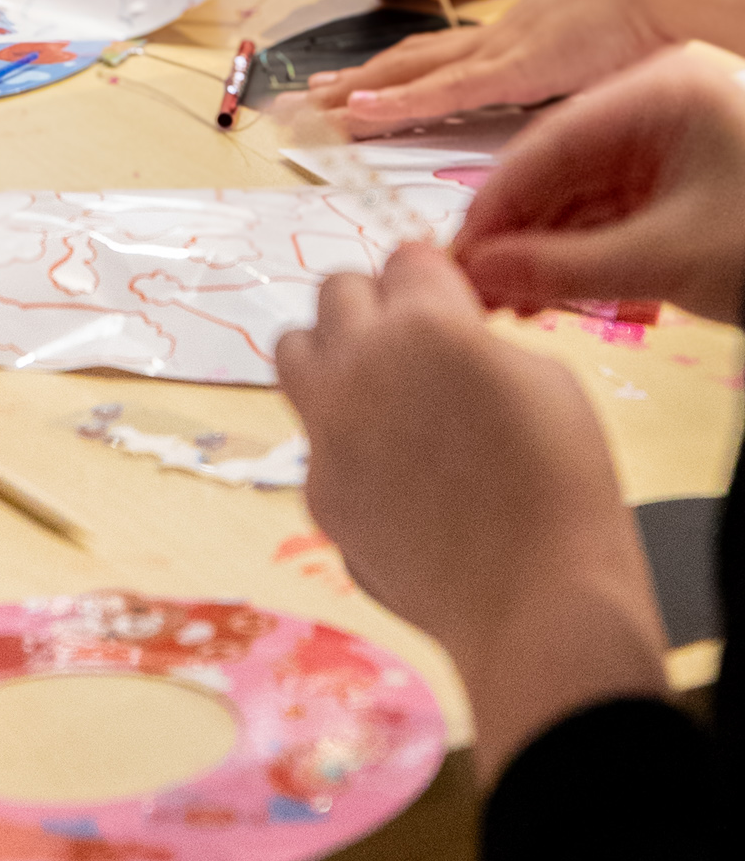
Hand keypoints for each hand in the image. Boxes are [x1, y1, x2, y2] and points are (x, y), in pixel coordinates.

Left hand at [276, 243, 666, 780]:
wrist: (537, 603)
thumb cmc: (565, 486)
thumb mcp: (548, 378)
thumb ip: (477, 338)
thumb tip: (445, 332)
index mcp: (425, 323)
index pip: (405, 258)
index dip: (434, 281)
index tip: (451, 304)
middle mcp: (359, 364)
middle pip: (336, 291)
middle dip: (376, 305)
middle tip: (416, 345)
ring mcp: (326, 429)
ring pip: (294, 350)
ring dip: (332, 354)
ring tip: (378, 389)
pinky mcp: (314, 487)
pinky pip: (313, 435)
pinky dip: (343, 438)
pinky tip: (392, 473)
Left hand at [304, 0, 738, 130]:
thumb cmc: (641, 7)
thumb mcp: (592, 48)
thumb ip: (565, 65)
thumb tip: (559, 82)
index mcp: (508, 39)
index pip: (432, 58)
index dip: (387, 73)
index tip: (348, 86)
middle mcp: (489, 42)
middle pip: (403, 63)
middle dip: (350, 83)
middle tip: (304, 99)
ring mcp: (496, 53)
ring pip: (405, 74)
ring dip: (352, 92)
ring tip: (306, 107)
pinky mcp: (512, 68)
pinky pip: (441, 90)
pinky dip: (394, 101)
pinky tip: (355, 109)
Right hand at [456, 46, 744, 329]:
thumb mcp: (668, 259)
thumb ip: (562, 268)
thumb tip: (483, 275)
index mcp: (665, 90)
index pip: (548, 140)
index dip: (495, 202)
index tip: (458, 249)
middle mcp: (664, 104)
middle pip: (561, 168)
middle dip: (518, 234)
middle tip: (477, 287)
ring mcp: (674, 143)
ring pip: (582, 195)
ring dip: (545, 251)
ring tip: (512, 304)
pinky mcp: (684, 182)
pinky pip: (612, 212)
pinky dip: (582, 254)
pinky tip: (553, 295)